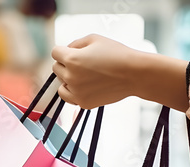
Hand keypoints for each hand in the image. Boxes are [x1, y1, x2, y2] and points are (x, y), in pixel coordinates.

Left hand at [52, 35, 189, 110]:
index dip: (65, 50)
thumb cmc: (116, 53)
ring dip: (68, 79)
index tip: (77, 52)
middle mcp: (70, 77)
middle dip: (66, 64)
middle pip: (57, 68)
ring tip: (84, 76)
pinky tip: (85, 86)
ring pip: (61, 84)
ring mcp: (76, 92)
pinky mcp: (83, 103)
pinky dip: (74, 92)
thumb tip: (66, 51)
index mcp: (71, 59)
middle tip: (84, 64)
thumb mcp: (94, 39)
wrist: (134, 74)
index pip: (55, 53)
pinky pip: (69, 97)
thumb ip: (75, 43)